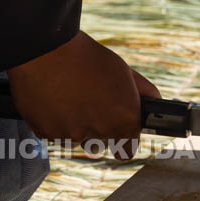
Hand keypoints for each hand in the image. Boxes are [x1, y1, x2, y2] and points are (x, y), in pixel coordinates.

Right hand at [7, 31, 159, 158]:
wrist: (46, 49)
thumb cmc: (88, 58)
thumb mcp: (124, 71)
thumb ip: (142, 93)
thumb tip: (153, 103)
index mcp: (123, 120)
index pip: (127, 150)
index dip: (122, 141)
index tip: (118, 133)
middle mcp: (100, 132)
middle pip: (99, 143)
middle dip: (96, 129)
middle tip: (89, 103)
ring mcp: (71, 135)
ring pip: (75, 138)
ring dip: (73, 124)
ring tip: (69, 95)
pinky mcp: (45, 133)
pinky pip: (52, 133)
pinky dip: (52, 120)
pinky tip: (52, 98)